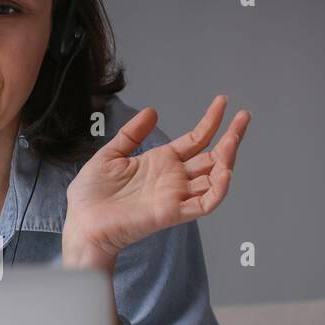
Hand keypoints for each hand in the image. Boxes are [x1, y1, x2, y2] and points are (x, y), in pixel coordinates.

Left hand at [63, 96, 248, 268]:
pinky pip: (204, 204)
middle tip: (244, 116)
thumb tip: (151, 111)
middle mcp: (172, 179)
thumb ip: (132, 134)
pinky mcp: (171, 213)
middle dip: (230, 137)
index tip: (223, 102)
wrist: (81, 222)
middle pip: (212, 157)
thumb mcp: (110, 154)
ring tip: (234, 138)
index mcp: (160, 162)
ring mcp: (174, 196)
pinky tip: (225, 171)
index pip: (195, 140)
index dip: (210, 122)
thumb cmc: (90, 195)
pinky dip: (218, 190)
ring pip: (213, 178)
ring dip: (228, 159)